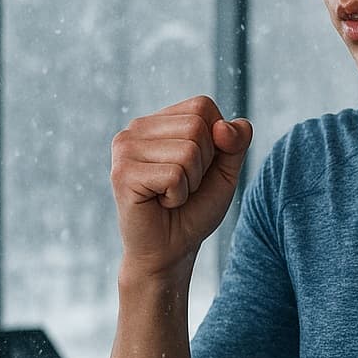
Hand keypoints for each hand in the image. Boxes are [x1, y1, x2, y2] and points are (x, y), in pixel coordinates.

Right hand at [110, 95, 252, 279]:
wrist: (171, 250)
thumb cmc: (195, 209)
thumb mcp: (226, 171)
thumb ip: (235, 142)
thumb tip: (223, 126)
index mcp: (158, 121)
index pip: (203, 106)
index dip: (216, 141)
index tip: (198, 168)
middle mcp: (136, 128)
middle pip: (197, 126)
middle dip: (204, 164)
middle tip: (183, 185)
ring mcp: (125, 148)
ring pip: (188, 151)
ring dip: (191, 182)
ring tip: (171, 195)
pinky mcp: (122, 173)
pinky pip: (174, 175)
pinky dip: (179, 195)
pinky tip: (161, 203)